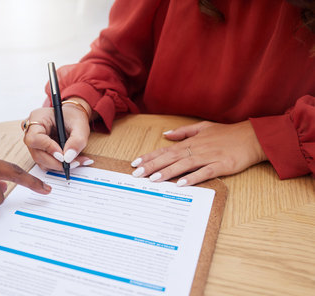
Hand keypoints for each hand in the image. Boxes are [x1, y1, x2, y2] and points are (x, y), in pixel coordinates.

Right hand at [23, 98, 93, 170]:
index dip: (48, 148)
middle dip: (56, 162)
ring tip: (77, 161)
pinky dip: (59, 165)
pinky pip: (45, 163)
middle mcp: (31, 131)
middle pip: (37, 153)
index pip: (34, 138)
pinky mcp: (38, 151)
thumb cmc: (73, 117)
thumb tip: (68, 158)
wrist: (72, 118)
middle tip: (74, 163)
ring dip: (59, 165)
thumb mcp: (80, 125)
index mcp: (37, 118)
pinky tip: (71, 161)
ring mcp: (33, 142)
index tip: (63, 155)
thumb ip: (77, 140)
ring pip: (41, 161)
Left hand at [130, 120, 266, 185]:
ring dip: (168, 172)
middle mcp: (197, 148)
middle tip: (137, 173)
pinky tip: (182, 184)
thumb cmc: (227, 134)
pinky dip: (193, 178)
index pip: (166, 150)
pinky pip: (205, 172)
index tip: (135, 163)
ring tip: (153, 179)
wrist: (253, 137)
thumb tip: (166, 134)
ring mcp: (209, 157)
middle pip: (170, 158)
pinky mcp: (222, 165)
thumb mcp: (203, 127)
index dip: (150, 157)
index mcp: (191, 141)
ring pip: (184, 165)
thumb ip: (184, 132)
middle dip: (152, 165)